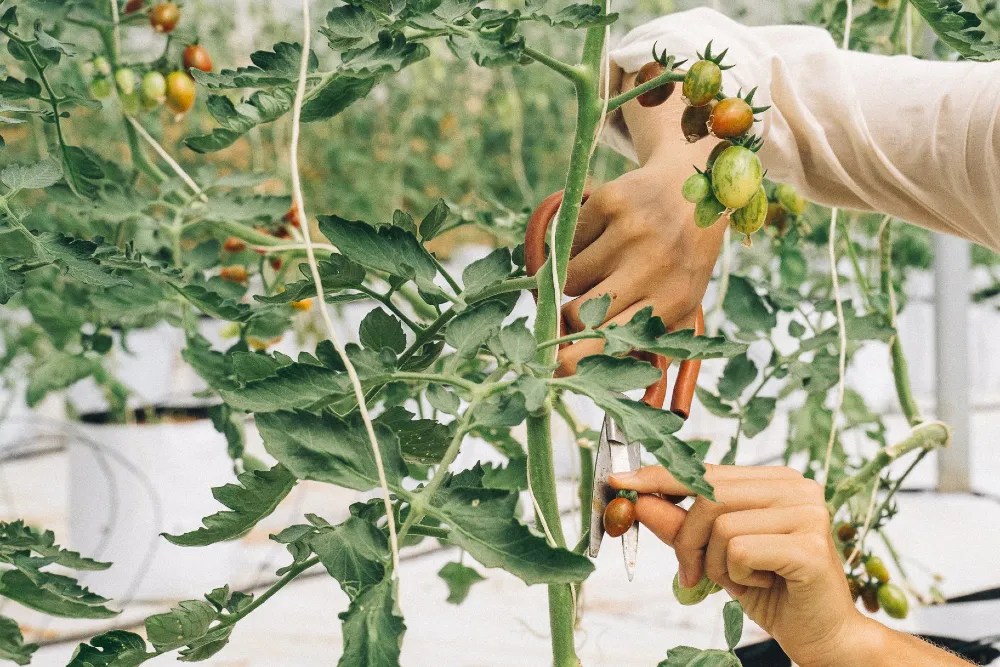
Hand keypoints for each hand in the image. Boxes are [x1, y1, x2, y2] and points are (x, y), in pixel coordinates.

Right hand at [557, 77, 722, 374]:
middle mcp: (653, 265)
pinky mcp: (610, 202)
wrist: (694, 187)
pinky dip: (575, 244)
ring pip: (568, 277)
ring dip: (574, 279)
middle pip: (579, 312)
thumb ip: (656, 346)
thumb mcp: (685, 304)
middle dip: (567, 318)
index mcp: (673, 301)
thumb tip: (621, 387)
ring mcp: (630, 231)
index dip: (576, 359)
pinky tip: (602, 236)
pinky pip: (567, 241)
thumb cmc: (683, 258)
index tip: (556, 367)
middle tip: (571, 312)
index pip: (612, 342)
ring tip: (601, 266)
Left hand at [609, 464, 871, 666]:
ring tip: (742, 580)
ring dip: (716, 564)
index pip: (706, 471)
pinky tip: (764, 584)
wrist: (824, 637)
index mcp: (776, 481)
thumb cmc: (773, 591)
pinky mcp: (810, 544)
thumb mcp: (716, 555)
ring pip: (720, 526)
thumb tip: (639, 500)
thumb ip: (681, 525)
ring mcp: (807, 512)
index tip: (620, 480)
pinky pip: (739, 551)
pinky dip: (738, 576)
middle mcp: (796, 486)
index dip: (660, 477)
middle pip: (708, 497)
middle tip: (692, 574)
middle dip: (686, 539)